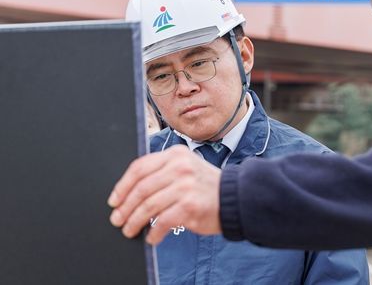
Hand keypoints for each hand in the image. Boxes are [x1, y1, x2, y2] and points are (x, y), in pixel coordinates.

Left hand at [107, 145, 221, 244]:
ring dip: (135, 221)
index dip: (122, 186)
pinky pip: (162, 222)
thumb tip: (130, 192)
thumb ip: (162, 172)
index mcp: (175, 155)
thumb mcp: (186, 167)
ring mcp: (186, 186)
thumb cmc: (206, 186)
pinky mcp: (190, 206)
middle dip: (125, 207)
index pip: (140, 167)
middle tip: (118, 219)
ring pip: (148, 206)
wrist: (235, 197)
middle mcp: (180, 167)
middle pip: (141, 188)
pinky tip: (152, 237)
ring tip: (130, 230)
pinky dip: (154, 232)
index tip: (114, 200)